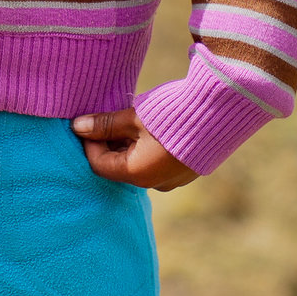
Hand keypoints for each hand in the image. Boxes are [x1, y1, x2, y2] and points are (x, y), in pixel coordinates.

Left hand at [71, 108, 198, 189]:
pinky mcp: (185, 170)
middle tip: (107, 117)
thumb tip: (77, 126)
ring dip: (127, 143)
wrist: (220, 112)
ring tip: (128, 118)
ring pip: (137, 163)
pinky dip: (146, 147)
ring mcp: (172, 178)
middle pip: (119, 165)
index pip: (99, 164)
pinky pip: (156, 162)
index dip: (89, 142)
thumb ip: (105, 124)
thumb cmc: (172, 116)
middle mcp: (154, 183)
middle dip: (109, 142)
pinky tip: (149, 126)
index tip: (87, 121)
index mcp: (138, 174)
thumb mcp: (134, 117)